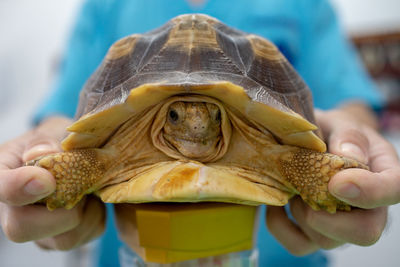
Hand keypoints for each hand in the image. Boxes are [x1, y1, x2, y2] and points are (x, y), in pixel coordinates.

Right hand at [0, 117, 104, 249]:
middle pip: (21, 229)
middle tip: (80, 183)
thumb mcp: (48, 132)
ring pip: (64, 239)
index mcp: (3, 176)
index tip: (47, 180)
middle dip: (61, 207)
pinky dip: (98, 215)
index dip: (18, 187)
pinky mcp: (64, 238)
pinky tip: (93, 198)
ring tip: (89, 187)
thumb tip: (40, 154)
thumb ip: (43, 142)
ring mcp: (39, 231)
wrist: (70, 155)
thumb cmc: (53, 142)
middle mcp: (13, 212)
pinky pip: (87, 234)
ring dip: (86, 211)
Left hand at [266, 104, 398, 254]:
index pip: (395, 189)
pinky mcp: (313, 234)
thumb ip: (349, 136)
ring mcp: (340, 226)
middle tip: (305, 187)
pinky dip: (279, 225)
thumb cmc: (332, 131)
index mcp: (382, 172)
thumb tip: (349, 157)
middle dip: (329, 216)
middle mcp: (367, 207)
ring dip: (301, 214)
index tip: (337, 183)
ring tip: (291, 185)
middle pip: (366, 232)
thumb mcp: (341, 123)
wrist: (313, 140)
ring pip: (326, 241)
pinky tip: (277, 201)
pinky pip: (297, 244)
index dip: (371, 192)